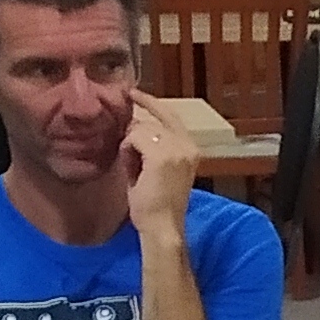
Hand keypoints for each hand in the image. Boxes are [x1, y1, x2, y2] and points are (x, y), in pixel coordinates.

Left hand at [121, 94, 196, 233]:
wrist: (163, 226)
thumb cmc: (157, 204)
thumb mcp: (156, 169)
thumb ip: (150, 148)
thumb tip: (132, 129)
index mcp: (191, 150)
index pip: (171, 117)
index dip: (151, 103)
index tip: (133, 92)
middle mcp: (188, 146)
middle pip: (153, 121)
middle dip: (137, 132)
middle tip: (131, 142)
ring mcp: (176, 149)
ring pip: (141, 130)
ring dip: (131, 147)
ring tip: (133, 169)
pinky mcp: (162, 156)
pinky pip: (134, 139)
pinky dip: (127, 152)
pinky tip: (131, 169)